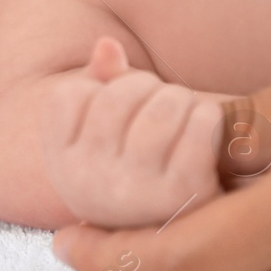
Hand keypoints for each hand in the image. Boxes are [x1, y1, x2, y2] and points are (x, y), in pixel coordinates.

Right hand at [41, 36, 226, 228]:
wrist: (182, 224)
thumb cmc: (138, 161)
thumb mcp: (105, 126)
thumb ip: (100, 79)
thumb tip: (108, 46)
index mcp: (61, 166)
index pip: (70, 95)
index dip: (102, 88)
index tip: (122, 107)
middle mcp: (88, 184)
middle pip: (119, 95)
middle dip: (149, 88)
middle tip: (161, 105)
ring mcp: (135, 194)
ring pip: (164, 106)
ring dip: (181, 100)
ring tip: (183, 116)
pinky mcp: (185, 195)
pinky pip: (200, 125)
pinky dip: (209, 117)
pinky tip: (206, 130)